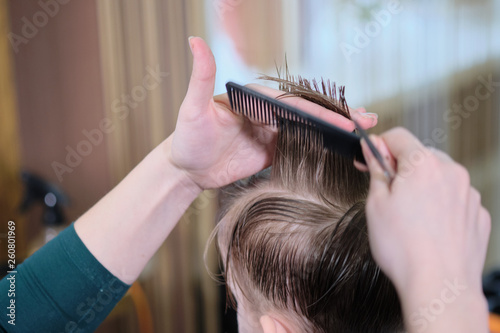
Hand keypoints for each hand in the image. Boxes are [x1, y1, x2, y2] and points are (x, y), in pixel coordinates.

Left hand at [168, 37, 375, 189]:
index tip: (344, 117)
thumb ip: (200, 77)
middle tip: (366, 120)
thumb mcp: (192, 108)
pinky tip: (337, 149)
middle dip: (337, 116)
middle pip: (307, 114)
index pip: (293, 103)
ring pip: (307, 129)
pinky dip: (319, 147)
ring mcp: (270, 132)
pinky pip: (298, 148)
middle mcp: (266, 113)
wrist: (185, 169)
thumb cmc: (185, 137)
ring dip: (333, 130)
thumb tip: (195, 40)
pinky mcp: (269, 151)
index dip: (319, 110)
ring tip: (361, 132)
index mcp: (255, 100)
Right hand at [361, 127, 489, 330]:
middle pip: (421, 156)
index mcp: (423, 164)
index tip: (371, 159)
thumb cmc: (404, 248)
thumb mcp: (375, 204)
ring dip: (423, 186)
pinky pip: (455, 199)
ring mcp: (469, 194)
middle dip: (403, 168)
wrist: (439, 286)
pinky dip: (441, 205)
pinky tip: (428, 227)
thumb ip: (376, 169)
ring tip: (409, 216)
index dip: (379, 146)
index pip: (398, 136)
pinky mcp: (478, 215)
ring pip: (440, 177)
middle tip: (387, 192)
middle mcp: (452, 172)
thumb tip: (372, 149)